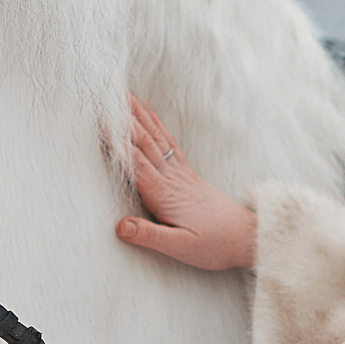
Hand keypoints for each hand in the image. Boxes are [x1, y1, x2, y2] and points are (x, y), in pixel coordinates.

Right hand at [114, 93, 256, 270]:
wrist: (243, 237)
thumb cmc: (213, 244)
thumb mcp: (180, 247)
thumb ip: (150, 236)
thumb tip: (120, 226)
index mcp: (164, 195)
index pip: (136, 163)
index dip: (118, 143)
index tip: (101, 123)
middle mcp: (171, 178)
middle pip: (144, 143)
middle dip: (126, 119)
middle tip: (108, 96)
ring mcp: (180, 173)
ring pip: (156, 138)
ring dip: (139, 116)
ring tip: (125, 96)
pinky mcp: (187, 174)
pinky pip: (169, 143)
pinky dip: (158, 125)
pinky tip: (150, 113)